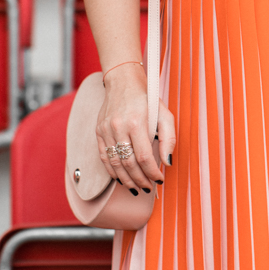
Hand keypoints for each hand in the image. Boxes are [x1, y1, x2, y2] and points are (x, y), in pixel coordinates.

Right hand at [94, 63, 175, 193]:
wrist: (123, 81)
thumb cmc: (146, 98)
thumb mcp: (164, 113)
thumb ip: (169, 138)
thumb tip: (167, 162)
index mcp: (136, 122)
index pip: (144, 157)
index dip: (152, 172)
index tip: (159, 180)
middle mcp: (118, 127)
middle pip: (129, 163)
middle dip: (140, 179)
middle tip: (149, 188)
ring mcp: (106, 130)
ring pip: (115, 163)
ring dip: (127, 179)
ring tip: (137, 188)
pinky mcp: (99, 131)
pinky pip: (104, 157)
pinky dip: (112, 171)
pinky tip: (121, 178)